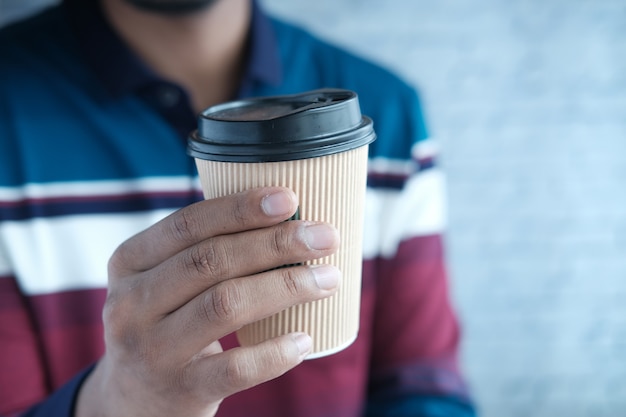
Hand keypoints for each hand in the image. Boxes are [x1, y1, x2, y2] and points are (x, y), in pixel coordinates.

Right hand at [75, 187, 339, 416]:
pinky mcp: (179, 390)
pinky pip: (235, 368)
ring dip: (285, 287)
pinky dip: (275, 352)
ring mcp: (152, 350)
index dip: (240, 208)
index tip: (290, 198)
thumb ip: (204, 255)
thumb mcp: (163, 284)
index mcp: (130, 262)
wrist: (134, 402)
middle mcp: (131, 303)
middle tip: (325, 237)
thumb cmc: (167, 325)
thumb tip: (290, 221)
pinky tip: (305, 339)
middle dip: (275, 243)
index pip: (187, 225)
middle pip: (210, 261)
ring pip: (224, 305)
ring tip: (328, 278)